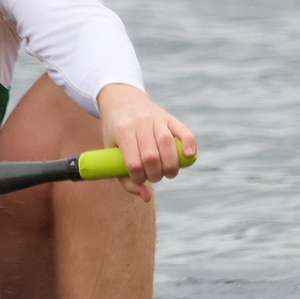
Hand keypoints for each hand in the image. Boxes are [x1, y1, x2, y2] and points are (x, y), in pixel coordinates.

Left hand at [97, 83, 195, 201]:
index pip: (133, 162)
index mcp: (122, 130)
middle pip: (151, 156)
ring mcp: (156, 118)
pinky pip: (183, 131)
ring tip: (169, 173)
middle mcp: (140, 122)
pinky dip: (189, 144)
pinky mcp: (169, 117)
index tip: (139, 179)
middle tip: (155, 177)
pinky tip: (188, 155)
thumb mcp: (111, 152)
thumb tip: (146, 197)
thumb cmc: (116, 133)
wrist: (122, 101)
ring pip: (167, 143)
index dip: (138, 177)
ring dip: (171, 165)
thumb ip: (125, 179)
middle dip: (155, 174)